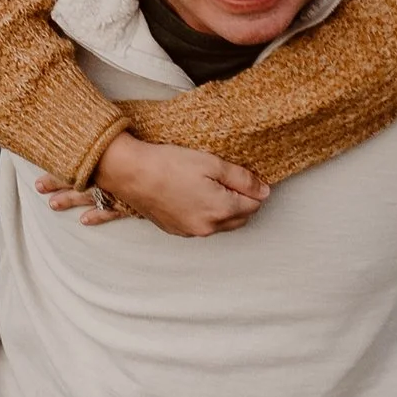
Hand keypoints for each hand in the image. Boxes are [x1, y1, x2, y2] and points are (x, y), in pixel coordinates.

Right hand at [84, 134, 271, 235]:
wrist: (131, 173)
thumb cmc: (169, 164)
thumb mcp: (212, 164)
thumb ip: (242, 179)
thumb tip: (264, 191)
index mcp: (220, 211)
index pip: (254, 205)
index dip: (252, 189)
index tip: (241, 175)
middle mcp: (207, 227)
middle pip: (240, 218)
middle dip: (241, 201)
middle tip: (227, 179)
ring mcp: (190, 232)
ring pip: (220, 224)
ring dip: (222, 209)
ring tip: (208, 186)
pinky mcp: (175, 230)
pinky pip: (200, 225)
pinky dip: (204, 214)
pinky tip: (192, 195)